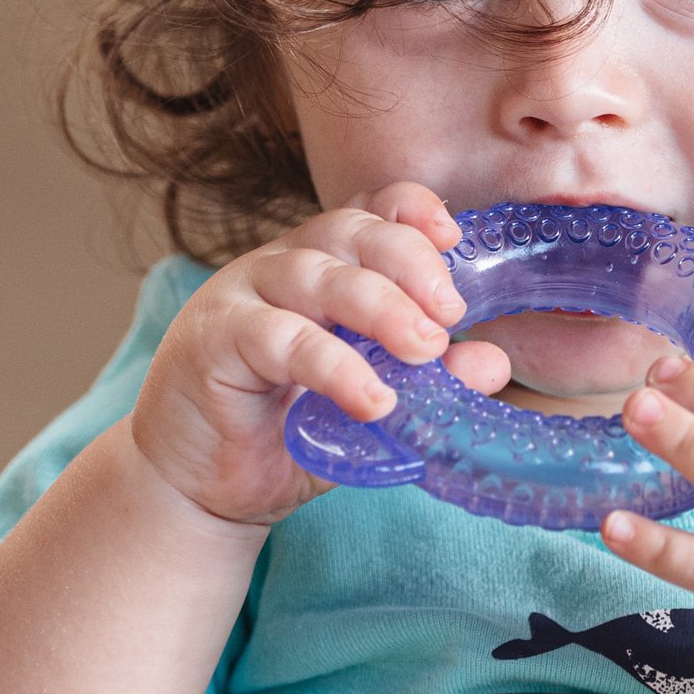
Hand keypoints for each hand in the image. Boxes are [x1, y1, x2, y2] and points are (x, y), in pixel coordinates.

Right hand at [131, 181, 509, 524]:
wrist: (202, 484)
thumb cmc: (290, 430)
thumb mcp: (373, 400)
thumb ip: (429, 379)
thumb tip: (492, 363)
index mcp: (327, 262)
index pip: (371, 210)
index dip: (412, 210)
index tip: (454, 237)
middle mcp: (286, 264)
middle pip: (351, 231)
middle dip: (410, 263)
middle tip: (450, 314)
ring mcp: (245, 294)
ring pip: (318, 276)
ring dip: (381, 308)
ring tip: (425, 350)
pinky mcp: (214, 338)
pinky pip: (281, 338)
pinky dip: (333, 367)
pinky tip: (372, 399)